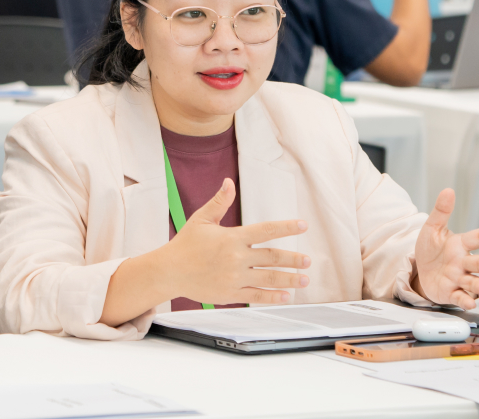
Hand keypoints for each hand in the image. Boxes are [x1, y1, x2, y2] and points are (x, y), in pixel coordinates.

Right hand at [164, 179, 310, 304]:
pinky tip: (286, 296)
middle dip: (293, 259)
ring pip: (268, 279)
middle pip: (272, 257)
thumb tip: (228, 182)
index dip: (286, 227)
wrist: (169, 271)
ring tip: (304, 280)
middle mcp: (236, 257)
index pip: (266, 230)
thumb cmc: (185, 244)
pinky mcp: (230, 293)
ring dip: (289, 280)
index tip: (302, 225)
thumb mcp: (202, 219)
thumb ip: (220, 202)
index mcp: (232, 237)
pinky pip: (256, 295)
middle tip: (308, 261)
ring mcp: (234, 277)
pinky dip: (272, 296)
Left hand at [414, 188, 478, 309]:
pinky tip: (469, 302)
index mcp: (460, 245)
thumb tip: (448, 191)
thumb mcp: (432, 229)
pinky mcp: (451, 292)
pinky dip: (464, 300)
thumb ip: (441, 212)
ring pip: (471, 281)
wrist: (422, 272)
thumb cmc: (432, 250)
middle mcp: (463, 262)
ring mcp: (458, 278)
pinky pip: (459, 297)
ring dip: (477, 284)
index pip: (475, 238)